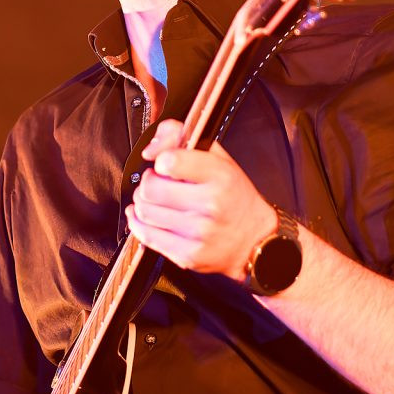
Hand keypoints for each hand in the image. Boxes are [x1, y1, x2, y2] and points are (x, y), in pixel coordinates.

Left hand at [126, 119, 278, 279]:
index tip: (165, 165)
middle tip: (157, 183)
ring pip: (145, 211)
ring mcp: (199, 232)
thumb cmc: (234, 197)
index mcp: (220, 176)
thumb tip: (151, 149)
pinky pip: (147, 236)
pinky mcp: (188, 255)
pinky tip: (146, 217)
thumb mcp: (219, 159)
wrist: (254, 240)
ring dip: (143, 203)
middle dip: (148, 183)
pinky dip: (139, 224)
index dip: (161, 161)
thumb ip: (183, 138)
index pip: (170, 161)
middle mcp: (211, 204)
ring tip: (155, 201)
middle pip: (151, 188)